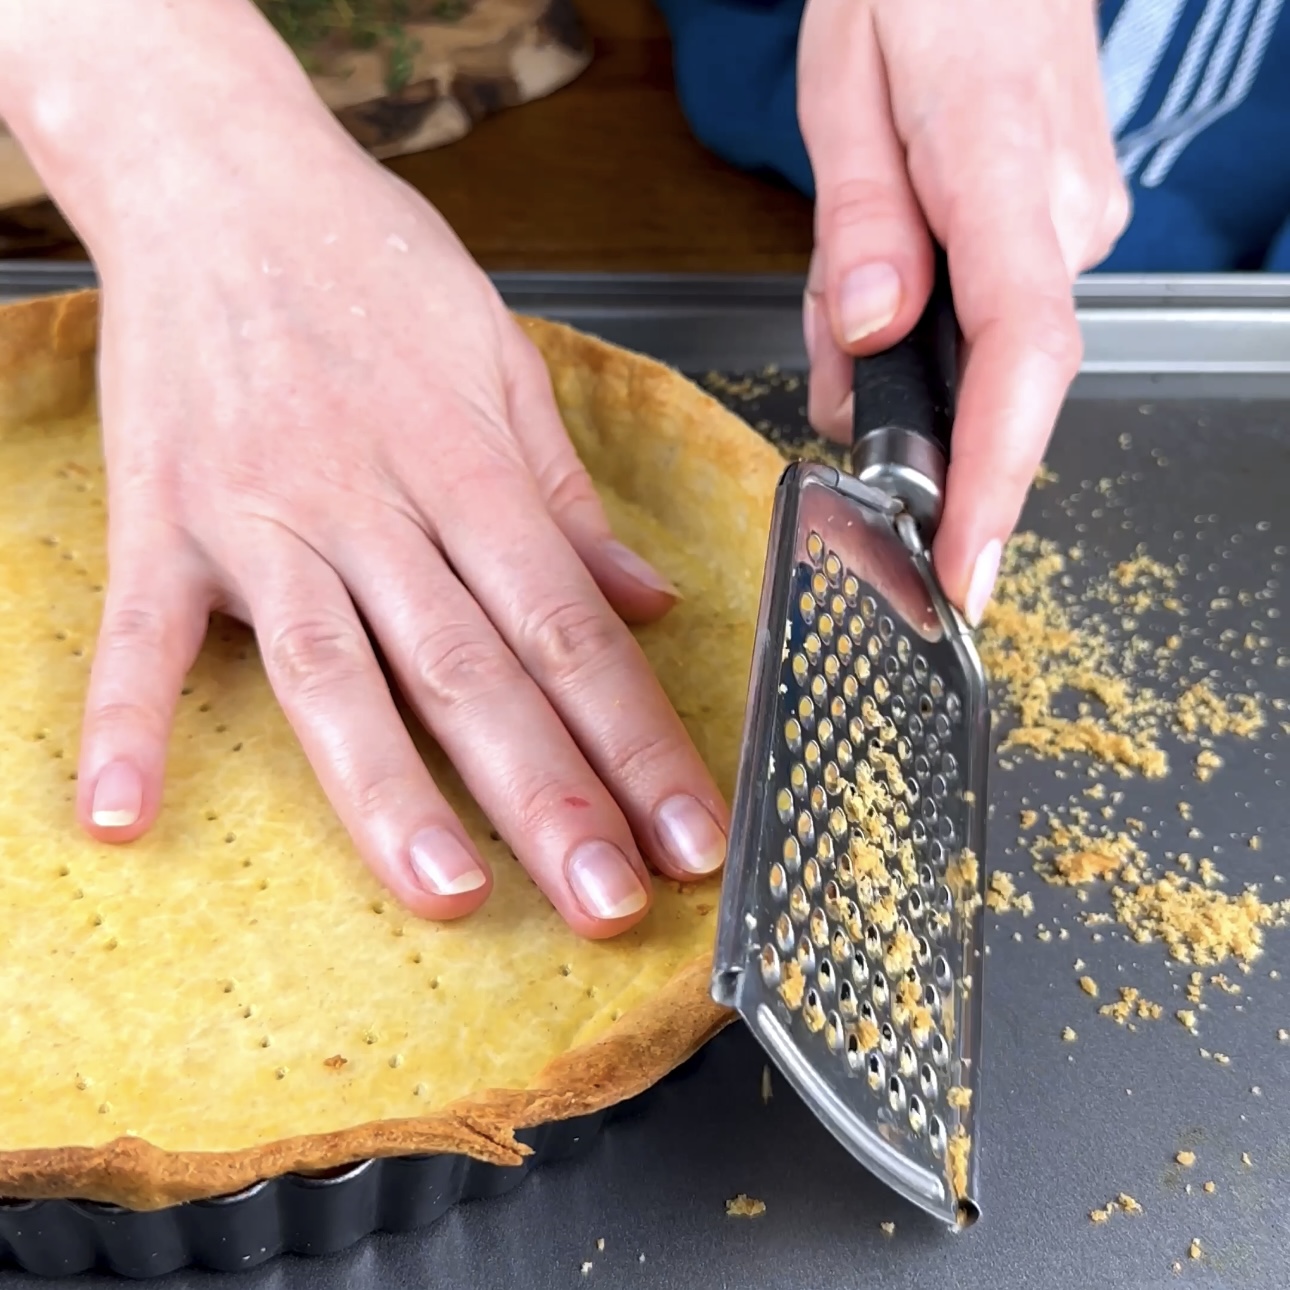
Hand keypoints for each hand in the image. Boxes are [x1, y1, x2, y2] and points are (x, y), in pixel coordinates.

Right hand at [0, 4, 729, 939]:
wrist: (227, 175)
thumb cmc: (376, 266)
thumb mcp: (506, 365)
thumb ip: (571, 502)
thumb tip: (649, 604)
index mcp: (474, 472)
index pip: (577, 632)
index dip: (640, 742)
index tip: (690, 836)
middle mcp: (378, 505)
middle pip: (477, 671)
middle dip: (550, 797)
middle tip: (608, 905)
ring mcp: (265, 517)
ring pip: (338, 672)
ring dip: (390, 791)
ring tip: (446, 895)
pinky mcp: (160, 516)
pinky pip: (142, 631)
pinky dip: (127, 721)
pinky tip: (125, 817)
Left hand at [796, 0, 1127, 623]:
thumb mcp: (843, 86)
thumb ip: (858, 224)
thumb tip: (872, 337)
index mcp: (1000, 165)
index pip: (1019, 355)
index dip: (994, 479)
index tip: (964, 571)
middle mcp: (1063, 209)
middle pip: (986, 372)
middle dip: (897, 397)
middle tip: (833, 341)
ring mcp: (1078, 219)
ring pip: (978, 345)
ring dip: (899, 346)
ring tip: (853, 268)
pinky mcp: (1066, 224)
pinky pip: (991, 309)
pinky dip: (925, 312)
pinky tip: (891, 264)